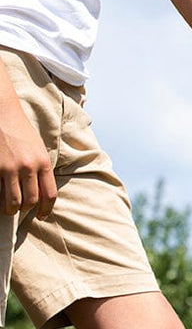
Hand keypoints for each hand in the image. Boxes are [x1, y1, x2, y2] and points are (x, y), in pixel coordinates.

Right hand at [0, 99, 57, 218]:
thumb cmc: (20, 130)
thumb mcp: (38, 149)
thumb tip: (42, 190)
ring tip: (8, 209)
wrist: (2, 112)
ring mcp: (9, 167)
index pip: (49, 195)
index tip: (41, 215)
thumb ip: (41, 169)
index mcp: (43, 163)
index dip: (46, 209)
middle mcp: (28, 167)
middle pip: (31, 200)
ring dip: (11, 208)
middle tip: (21, 211)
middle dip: (26, 210)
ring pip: (13, 200)